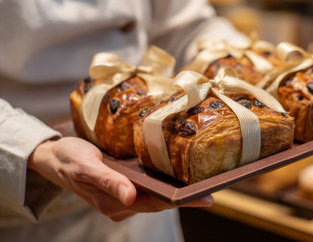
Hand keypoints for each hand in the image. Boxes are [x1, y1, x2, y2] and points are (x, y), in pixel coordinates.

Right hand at [28, 137, 212, 221]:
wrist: (52, 156)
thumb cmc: (69, 159)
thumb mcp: (87, 167)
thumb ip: (109, 182)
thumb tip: (132, 199)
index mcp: (114, 203)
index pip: (156, 204)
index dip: (181, 202)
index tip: (205, 198)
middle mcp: (122, 204)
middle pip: (159, 202)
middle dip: (185, 197)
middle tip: (211, 188)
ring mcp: (122, 197)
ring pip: (155, 196)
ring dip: (176, 190)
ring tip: (200, 181)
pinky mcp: (122, 187)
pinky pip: (147, 188)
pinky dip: (163, 182)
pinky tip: (176, 174)